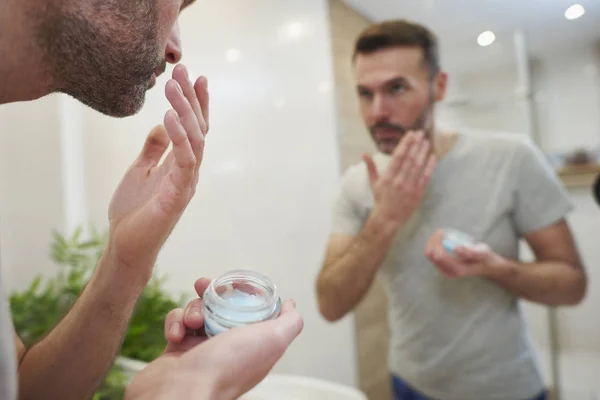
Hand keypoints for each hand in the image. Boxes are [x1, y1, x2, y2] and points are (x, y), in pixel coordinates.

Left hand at [105, 64, 209, 275]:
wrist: (126, 245)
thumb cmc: (133, 212)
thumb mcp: (139, 171)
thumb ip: (153, 149)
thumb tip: (162, 124)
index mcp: (181, 165)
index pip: (193, 128)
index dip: (195, 102)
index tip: (191, 75)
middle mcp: (189, 171)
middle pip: (198, 128)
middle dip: (192, 98)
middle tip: (183, 69)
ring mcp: (186, 182)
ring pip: (194, 140)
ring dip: (186, 111)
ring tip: (173, 86)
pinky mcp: (178, 194)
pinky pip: (184, 161)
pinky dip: (180, 137)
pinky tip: (170, 116)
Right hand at [124, 279, 303, 399]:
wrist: (181, 393)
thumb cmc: (228, 367)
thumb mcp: (273, 340)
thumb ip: (290, 322)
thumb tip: (292, 304)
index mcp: (254, 345)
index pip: (254, 310)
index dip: (246, 293)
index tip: (236, 282)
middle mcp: (230, 348)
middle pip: (224, 307)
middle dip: (213, 293)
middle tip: (204, 286)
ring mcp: (202, 350)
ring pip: (199, 312)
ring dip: (193, 309)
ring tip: (192, 322)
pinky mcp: (177, 351)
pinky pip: (177, 324)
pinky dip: (175, 323)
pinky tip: (176, 335)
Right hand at [363, 130, 435, 227]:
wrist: (388, 218)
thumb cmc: (380, 200)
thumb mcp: (373, 183)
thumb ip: (370, 167)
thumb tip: (364, 154)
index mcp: (387, 177)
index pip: (398, 156)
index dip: (405, 144)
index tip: (410, 134)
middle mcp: (399, 181)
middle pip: (409, 159)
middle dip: (415, 144)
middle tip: (420, 133)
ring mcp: (409, 187)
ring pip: (418, 166)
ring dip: (423, 152)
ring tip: (426, 141)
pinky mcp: (418, 193)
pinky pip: (425, 177)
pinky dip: (430, 166)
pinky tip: (432, 157)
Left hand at [425, 229, 506, 277]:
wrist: (485, 265)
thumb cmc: (483, 258)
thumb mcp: (481, 253)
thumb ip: (470, 252)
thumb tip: (456, 248)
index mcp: (456, 269)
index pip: (438, 256)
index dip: (437, 242)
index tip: (441, 231)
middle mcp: (448, 272)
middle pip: (430, 255)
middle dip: (433, 241)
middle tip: (440, 231)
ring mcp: (444, 270)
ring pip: (429, 255)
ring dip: (432, 242)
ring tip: (440, 233)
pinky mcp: (443, 267)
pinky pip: (432, 255)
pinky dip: (434, 245)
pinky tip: (441, 239)